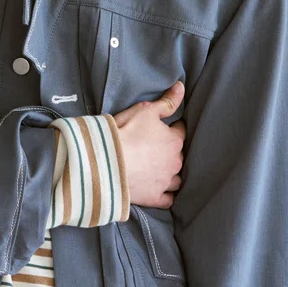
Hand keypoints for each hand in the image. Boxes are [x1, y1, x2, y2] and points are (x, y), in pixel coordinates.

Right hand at [110, 79, 185, 208]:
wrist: (105, 162)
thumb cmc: (124, 133)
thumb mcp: (145, 110)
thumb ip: (166, 101)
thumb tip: (182, 87)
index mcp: (174, 140)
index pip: (180, 131)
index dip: (173, 128)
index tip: (166, 128)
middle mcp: (174, 162)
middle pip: (179, 155)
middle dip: (172, 152)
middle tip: (157, 149)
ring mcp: (165, 181)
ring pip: (177, 179)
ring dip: (172, 174)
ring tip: (162, 170)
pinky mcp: (155, 198)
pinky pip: (169, 199)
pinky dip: (167, 195)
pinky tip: (161, 191)